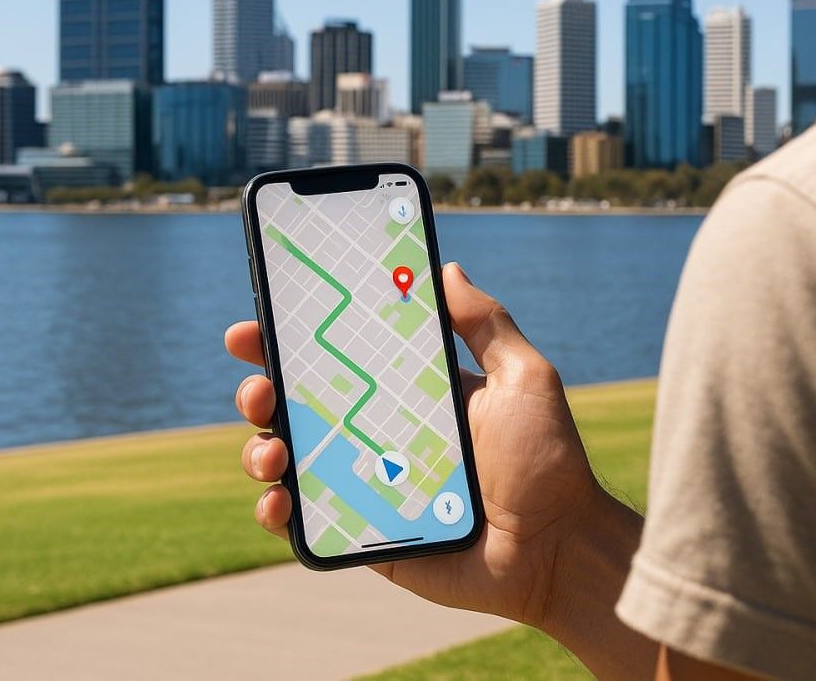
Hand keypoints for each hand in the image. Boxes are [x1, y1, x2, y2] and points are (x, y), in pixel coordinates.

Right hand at [225, 262, 607, 627]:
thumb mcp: (523, 378)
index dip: (295, 338)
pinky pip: (305, 521)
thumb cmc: (548, 460)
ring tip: (270, 448)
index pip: (342, 356)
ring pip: (291, 459)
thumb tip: (444, 267)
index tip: (261, 318)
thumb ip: (486, 324)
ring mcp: (367, 484)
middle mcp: (381, 433)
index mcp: (412, 392)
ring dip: (260, 447)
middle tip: (257, 386)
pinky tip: (278, 502)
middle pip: (300, 404)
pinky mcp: (365, 534)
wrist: (557, 548)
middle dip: (261, 389)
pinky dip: (277, 511)